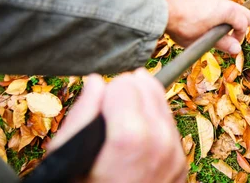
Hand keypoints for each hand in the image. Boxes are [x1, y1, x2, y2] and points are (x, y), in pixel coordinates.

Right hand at [49, 70, 186, 182]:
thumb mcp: (67, 157)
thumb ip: (83, 114)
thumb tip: (96, 82)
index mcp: (132, 138)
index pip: (126, 83)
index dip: (106, 94)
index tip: (97, 110)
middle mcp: (162, 144)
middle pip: (149, 88)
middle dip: (127, 96)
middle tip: (107, 117)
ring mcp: (176, 158)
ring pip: (163, 105)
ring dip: (143, 109)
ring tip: (120, 129)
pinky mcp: (182, 167)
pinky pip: (170, 129)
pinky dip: (154, 127)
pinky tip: (135, 144)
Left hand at [165, 0, 249, 53]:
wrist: (164, 13)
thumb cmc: (184, 28)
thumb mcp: (205, 40)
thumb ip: (223, 44)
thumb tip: (237, 50)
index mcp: (226, 10)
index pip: (243, 22)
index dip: (240, 36)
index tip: (232, 45)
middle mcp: (222, 0)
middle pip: (243, 12)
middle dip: (240, 26)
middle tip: (229, 38)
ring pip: (231, 8)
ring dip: (230, 20)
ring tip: (216, 33)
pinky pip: (220, 5)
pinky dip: (221, 14)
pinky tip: (207, 24)